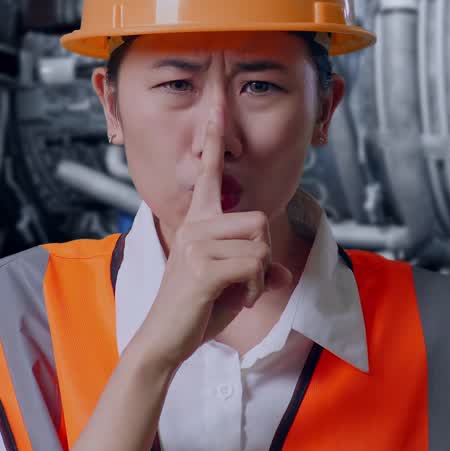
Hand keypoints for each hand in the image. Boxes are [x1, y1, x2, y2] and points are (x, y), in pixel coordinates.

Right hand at [128, 108, 291, 373]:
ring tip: (238, 292)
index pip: (209, 174)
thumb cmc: (196, 312)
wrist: (166, 341)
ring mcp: (196, 244)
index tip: (216, 109)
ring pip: (260, 244)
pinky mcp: (203, 267)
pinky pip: (255, 265)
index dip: (213, 141)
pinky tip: (238, 300)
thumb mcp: (235, 287)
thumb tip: (283, 272)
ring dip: (260, 275)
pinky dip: (257, 288)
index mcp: (197, 222)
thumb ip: (259, 272)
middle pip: (258, 219)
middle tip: (245, 282)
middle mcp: (195, 226)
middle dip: (263, 255)